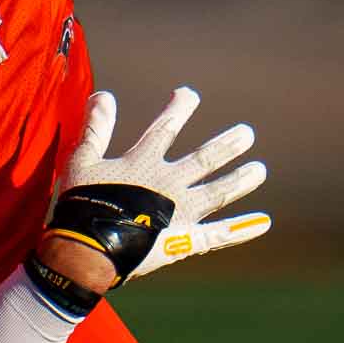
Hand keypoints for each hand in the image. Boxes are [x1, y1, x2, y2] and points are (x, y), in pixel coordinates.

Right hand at [57, 87, 268, 283]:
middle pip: (204, 160)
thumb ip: (96, 129)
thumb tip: (104, 94)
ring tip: (260, 170)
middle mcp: (169, 184)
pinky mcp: (184, 241)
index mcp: (142, 164)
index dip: (178, 109)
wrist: (86, 249)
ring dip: (240, 181)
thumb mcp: (82, 161)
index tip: (190, 94)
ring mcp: (181, 213)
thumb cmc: (80, 204)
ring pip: (218, 193)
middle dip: (226, 145)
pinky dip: (241, 230)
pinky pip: (218, 236)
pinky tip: (263, 223)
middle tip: (247, 134)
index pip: (165, 129)